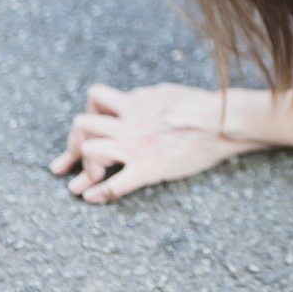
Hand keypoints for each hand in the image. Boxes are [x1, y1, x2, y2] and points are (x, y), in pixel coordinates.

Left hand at [49, 82, 265, 204]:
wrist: (224, 121)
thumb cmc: (202, 106)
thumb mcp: (167, 93)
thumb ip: (145, 97)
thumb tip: (133, 99)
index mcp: (135, 102)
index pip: (95, 99)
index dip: (85, 118)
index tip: (80, 137)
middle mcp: (130, 121)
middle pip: (81, 124)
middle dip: (72, 146)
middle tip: (68, 166)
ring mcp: (138, 144)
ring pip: (91, 150)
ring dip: (84, 169)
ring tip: (83, 184)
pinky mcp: (150, 167)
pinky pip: (116, 183)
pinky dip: (100, 193)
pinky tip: (94, 198)